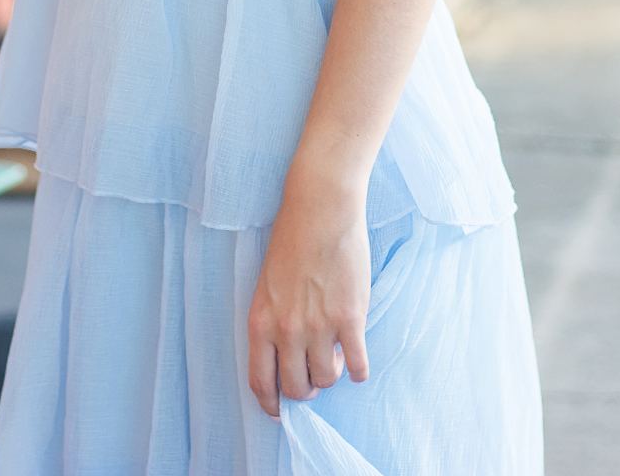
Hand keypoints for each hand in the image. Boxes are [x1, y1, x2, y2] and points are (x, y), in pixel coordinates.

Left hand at [247, 183, 371, 419]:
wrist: (321, 209)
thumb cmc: (293, 240)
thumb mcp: (268, 285)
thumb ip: (274, 322)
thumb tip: (289, 359)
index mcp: (261, 322)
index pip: (260, 382)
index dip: (271, 404)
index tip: (279, 411)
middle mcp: (287, 330)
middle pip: (296, 388)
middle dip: (307, 389)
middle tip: (315, 374)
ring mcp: (320, 326)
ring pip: (327, 379)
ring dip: (333, 373)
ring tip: (336, 352)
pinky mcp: (350, 318)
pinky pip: (358, 365)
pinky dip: (359, 369)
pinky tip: (358, 360)